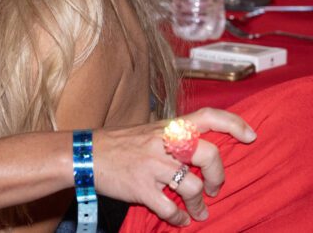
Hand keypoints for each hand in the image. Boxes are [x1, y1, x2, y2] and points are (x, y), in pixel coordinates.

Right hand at [93, 108, 255, 226]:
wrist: (83, 154)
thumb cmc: (117, 144)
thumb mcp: (147, 131)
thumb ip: (173, 137)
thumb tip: (201, 149)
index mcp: (167, 127)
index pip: (207, 116)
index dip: (234, 123)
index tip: (250, 136)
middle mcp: (163, 143)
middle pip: (209, 154)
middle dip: (220, 177)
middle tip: (215, 188)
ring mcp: (152, 165)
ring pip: (192, 187)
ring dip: (199, 206)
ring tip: (197, 212)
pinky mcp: (141, 186)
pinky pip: (169, 208)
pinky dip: (178, 218)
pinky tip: (177, 219)